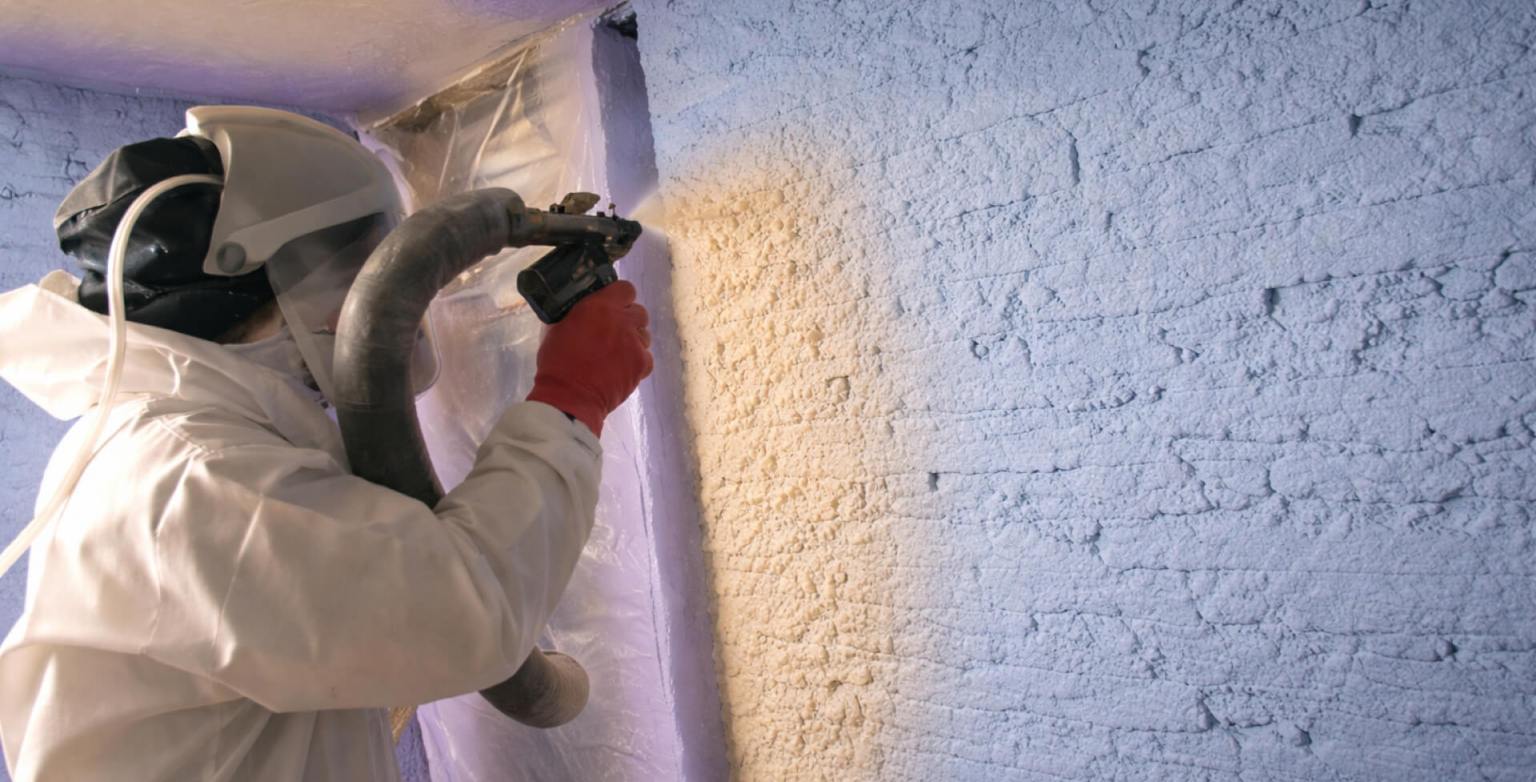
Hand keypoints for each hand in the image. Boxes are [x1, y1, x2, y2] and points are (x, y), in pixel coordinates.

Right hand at [526, 281, 651, 436]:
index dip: (620, 296)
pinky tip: (622, 368)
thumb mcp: (557, 327)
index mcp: (600, 306)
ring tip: (617, 352)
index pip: (625, 288)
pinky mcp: (642, 364)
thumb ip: (575, 313)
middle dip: (628, 319)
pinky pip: (646, 356)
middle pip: (639, 311)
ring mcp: (635, 343)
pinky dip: (637, 361)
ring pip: (644, 334)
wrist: (569, 397)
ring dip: (633, 340)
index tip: (612, 305)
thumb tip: (581, 310)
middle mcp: (622, 320)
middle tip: (613, 331)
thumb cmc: (556, 362)